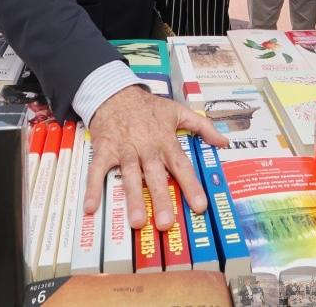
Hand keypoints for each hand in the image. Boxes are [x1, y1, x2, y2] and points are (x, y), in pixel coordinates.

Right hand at [84, 86, 227, 230]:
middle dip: (160, 199)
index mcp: (165, 140)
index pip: (181, 165)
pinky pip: (97, 171)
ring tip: (137, 222)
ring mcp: (124, 150)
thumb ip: (203, 126)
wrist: (116, 93)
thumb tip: (224, 141)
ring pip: (129, 176)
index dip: (191, 185)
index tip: (200, 206)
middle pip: (154, 176)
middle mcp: (146, 148)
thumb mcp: (179, 111)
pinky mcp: (104, 150)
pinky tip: (91, 207)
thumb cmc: (149, 106)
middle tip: (166, 223)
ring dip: (132, 198)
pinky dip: (92, 188)